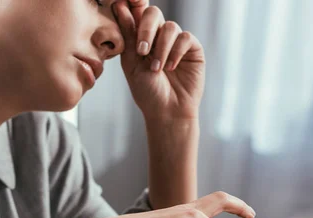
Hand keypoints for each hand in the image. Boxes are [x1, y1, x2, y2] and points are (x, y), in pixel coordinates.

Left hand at [113, 0, 204, 120]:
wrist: (167, 113)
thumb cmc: (148, 93)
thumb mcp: (132, 65)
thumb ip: (128, 36)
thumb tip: (120, 6)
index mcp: (141, 39)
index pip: (137, 12)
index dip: (133, 4)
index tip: (122, 3)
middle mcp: (159, 37)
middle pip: (153, 13)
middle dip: (146, 30)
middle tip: (142, 51)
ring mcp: (176, 42)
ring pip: (170, 26)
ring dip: (161, 48)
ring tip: (157, 69)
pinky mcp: (192, 49)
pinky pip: (185, 37)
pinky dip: (176, 52)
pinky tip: (171, 68)